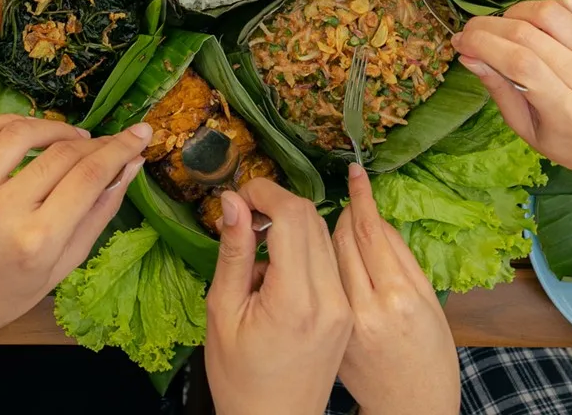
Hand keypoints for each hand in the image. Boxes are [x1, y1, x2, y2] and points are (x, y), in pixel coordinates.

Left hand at [0, 115, 150, 361]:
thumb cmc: (10, 291)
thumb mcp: (65, 263)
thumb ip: (100, 212)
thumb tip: (131, 164)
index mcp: (37, 241)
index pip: (89, 176)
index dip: (120, 148)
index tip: (140, 133)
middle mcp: (1, 213)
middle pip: (62, 154)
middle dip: (95, 142)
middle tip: (107, 142)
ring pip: (21, 132)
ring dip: (55, 127)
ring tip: (71, 137)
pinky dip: (8, 121)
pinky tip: (28, 130)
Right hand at [206, 179, 352, 414]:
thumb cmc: (239, 378)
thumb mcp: (223, 312)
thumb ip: (234, 253)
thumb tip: (233, 202)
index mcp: (296, 300)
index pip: (293, 216)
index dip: (265, 193)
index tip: (240, 195)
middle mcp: (330, 299)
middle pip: (313, 219)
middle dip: (277, 204)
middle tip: (244, 216)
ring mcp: (344, 307)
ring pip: (325, 236)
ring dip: (291, 225)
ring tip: (257, 246)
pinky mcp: (347, 312)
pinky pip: (330, 261)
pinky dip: (304, 250)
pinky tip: (278, 271)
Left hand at [334, 163, 458, 414]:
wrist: (408, 408)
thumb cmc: (429, 354)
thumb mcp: (427, 300)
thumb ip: (399, 257)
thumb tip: (371, 217)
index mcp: (394, 298)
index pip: (365, 230)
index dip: (358, 195)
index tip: (355, 171)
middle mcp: (360, 309)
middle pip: (335, 238)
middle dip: (338, 213)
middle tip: (348, 204)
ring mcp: (336, 324)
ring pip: (318, 256)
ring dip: (320, 233)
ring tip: (337, 231)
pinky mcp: (322, 332)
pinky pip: (314, 282)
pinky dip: (313, 264)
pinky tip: (324, 263)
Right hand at [451, 0, 571, 232]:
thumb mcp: (529, 131)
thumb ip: (499, 91)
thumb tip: (468, 54)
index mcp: (570, 112)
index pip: (520, 64)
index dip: (483, 45)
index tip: (460, 42)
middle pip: (530, 35)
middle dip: (489, 28)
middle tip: (470, 33)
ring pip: (551, 12)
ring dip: (516, 13)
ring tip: (505, 29)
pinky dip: (546, 4)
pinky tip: (534, 20)